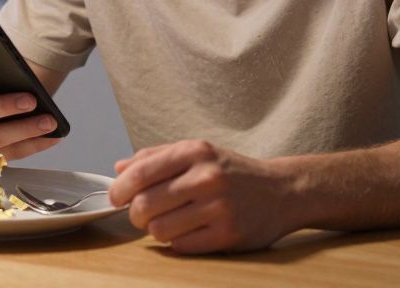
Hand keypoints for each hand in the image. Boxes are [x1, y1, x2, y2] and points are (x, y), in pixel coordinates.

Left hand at [109, 139, 295, 253]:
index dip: (120, 189)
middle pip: (145, 205)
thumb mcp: (198, 153)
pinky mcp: (228, 235)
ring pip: (159, 230)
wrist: (283, 192)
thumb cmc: (232, 172)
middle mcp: (207, 177)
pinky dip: (178, 242)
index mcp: (195, 152)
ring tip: (168, 222)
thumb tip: (119, 168)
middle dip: (135, 214)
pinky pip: (181, 247)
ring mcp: (219, 208)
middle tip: (141, 215)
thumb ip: (156, 157)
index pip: (141, 172)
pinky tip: (188, 232)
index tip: (116, 197)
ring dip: (156, 230)